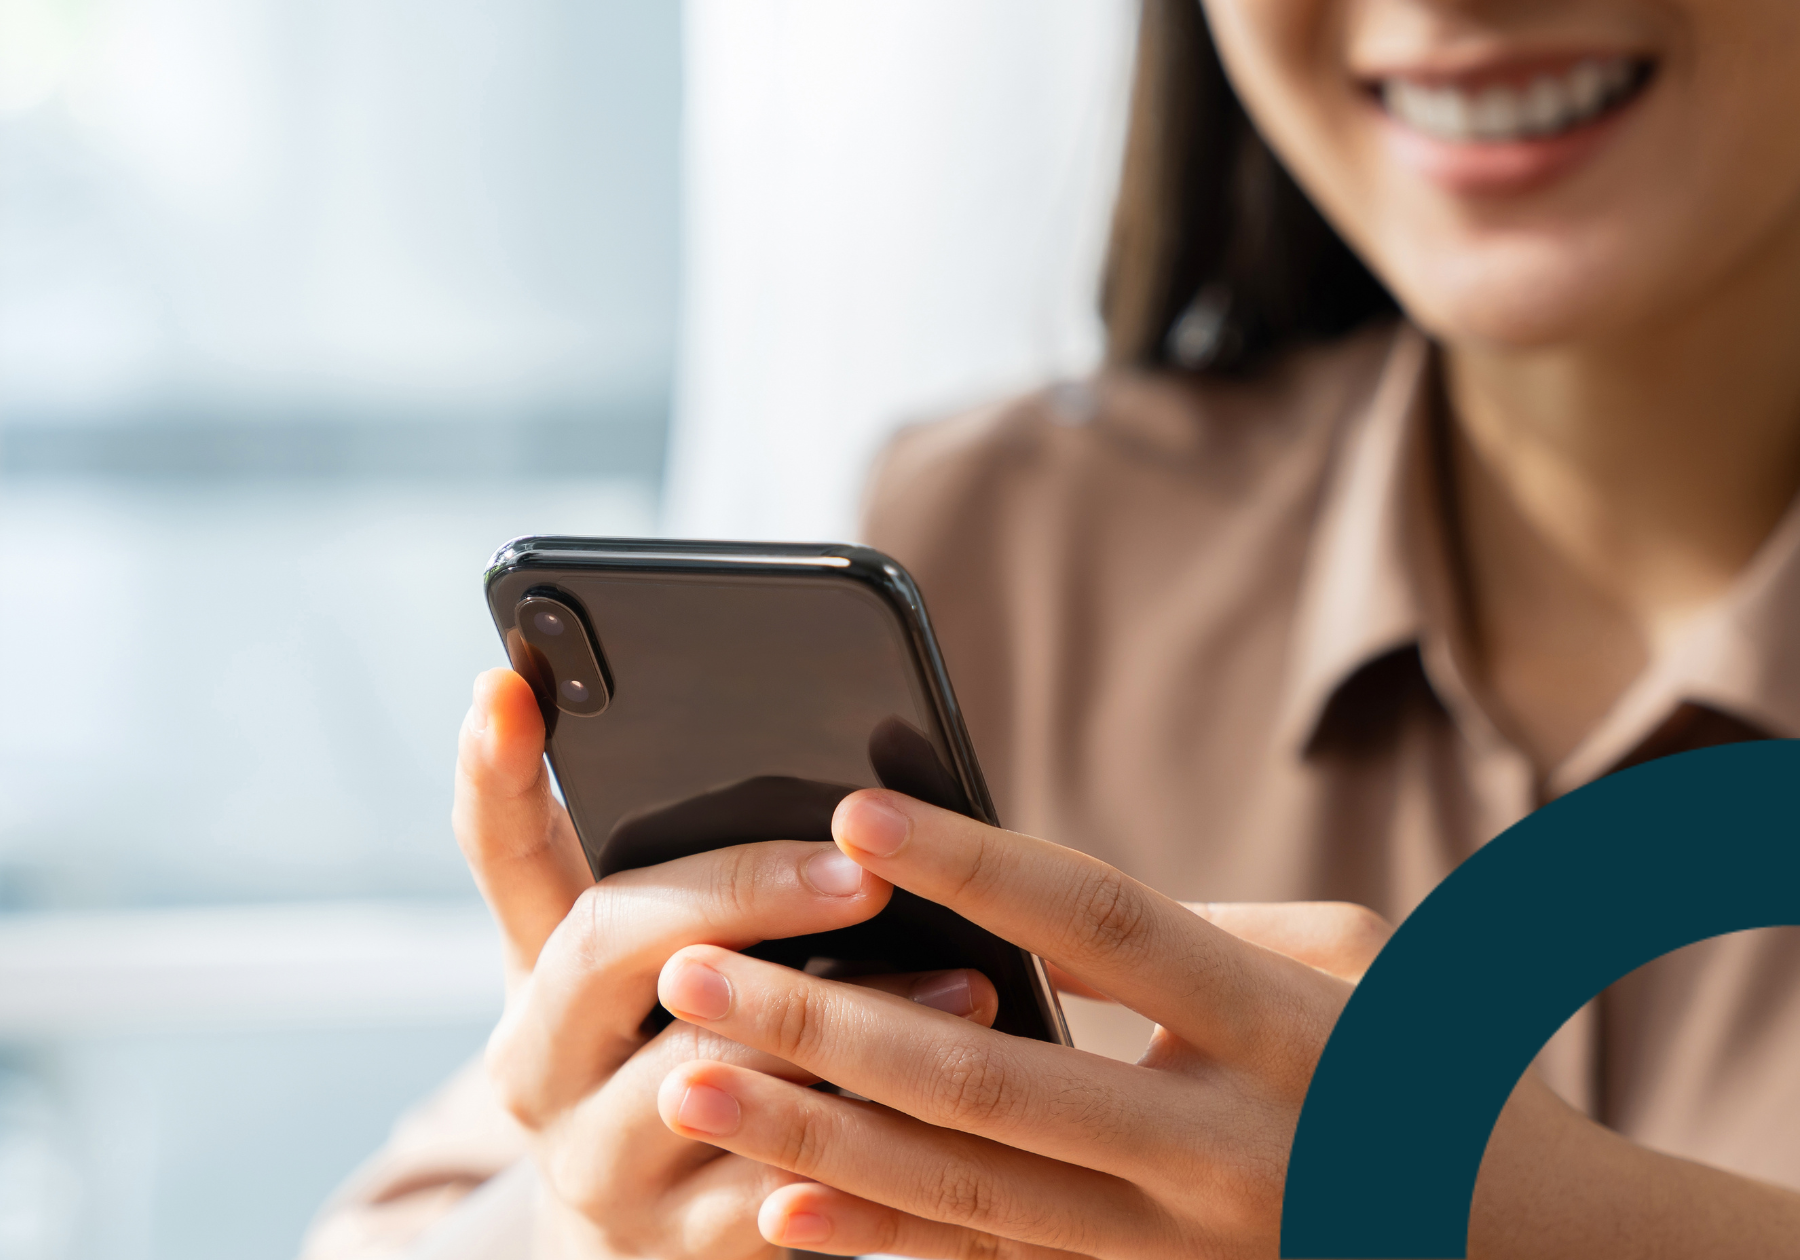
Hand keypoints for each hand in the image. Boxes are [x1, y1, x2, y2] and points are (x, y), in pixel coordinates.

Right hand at [454, 672, 999, 1258]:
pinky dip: (877, 1153)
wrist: (647, 1253)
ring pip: (709, 1078)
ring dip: (849, 1028)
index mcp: (536, 971)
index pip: (500, 850)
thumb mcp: (655, 978)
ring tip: (965, 983)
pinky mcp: (675, 1252)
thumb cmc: (681, 1067)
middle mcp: (539, 1065)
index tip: (504, 686)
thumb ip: (699, 884)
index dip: (492, 770)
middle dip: (741, 892)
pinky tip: (960, 1119)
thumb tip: (819, 776)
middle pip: (606, 945)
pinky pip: (782, 1199)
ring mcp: (598, 1165)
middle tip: (858, 870)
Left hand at [652, 790, 1799, 1258]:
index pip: (1105, 926)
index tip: (851, 812)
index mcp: (1276, 1026)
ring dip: (814, 1143)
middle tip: (690, 966)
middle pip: (992, 1081)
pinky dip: (883, 1250)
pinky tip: (777, 1221)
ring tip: (691, 1084)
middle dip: (828, 1026)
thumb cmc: (1438, 1065)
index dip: (976, 867)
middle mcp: (1221, 1149)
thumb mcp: (1344, 965)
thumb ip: (1182, 928)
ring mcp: (1181, 1252)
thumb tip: (1008, 900)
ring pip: (966, 1197)